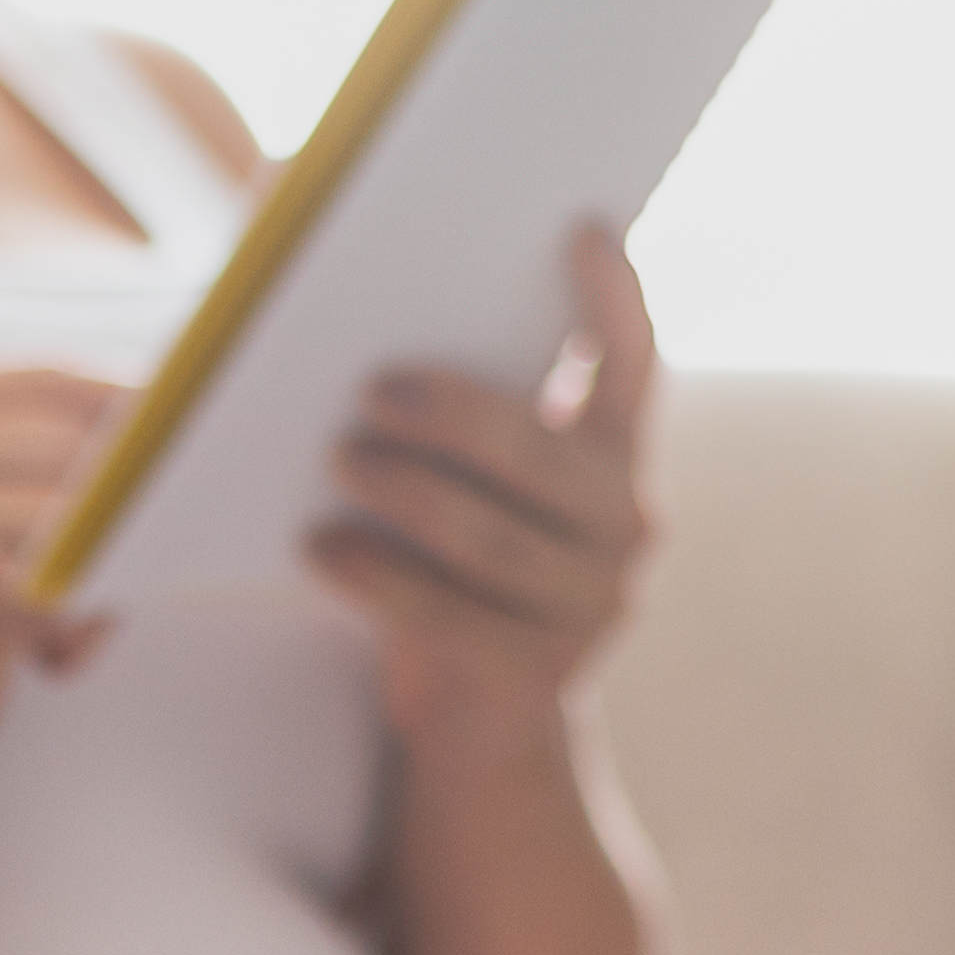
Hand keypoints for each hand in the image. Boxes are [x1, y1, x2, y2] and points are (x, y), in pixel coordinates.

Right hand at [0, 365, 121, 838]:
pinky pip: (91, 578)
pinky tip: (48, 659)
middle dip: (129, 505)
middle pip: (92, 437)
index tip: (174, 461)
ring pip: (102, 507)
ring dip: (109, 573)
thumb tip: (156, 440)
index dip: (130, 419)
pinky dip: (89, 623)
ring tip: (58, 631)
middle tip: (112, 572)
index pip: (56, 377)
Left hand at [306, 223, 656, 758]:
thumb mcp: (475, 495)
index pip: (633, 364)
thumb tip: (367, 343)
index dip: (614, 296)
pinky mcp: (537, 673)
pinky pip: (450, 618)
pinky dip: (379, 579)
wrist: (480, 728)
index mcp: (613, 460)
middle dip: (454, 415)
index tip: (581, 225)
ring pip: (490, 539)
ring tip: (337, 459)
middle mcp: (624, 523)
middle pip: (539, 454)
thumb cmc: (455, 578)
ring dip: (407, 494)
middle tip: (370, 386)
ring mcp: (589, 604)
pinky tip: (321, 547)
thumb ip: (462, 429)